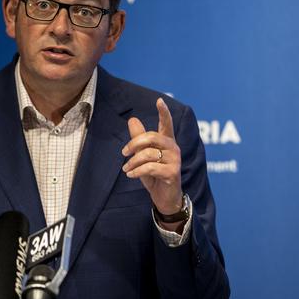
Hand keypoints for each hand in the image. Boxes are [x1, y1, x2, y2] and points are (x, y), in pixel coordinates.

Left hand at [122, 98, 182, 214]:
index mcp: (167, 141)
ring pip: (149, 154)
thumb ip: (138, 139)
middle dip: (134, 144)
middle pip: (152, 137)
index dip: (164, 112)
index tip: (159, 100)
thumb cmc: (154, 175)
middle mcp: (173, 148)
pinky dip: (137, 171)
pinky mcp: (172, 173)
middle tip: (123, 153)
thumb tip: (132, 119)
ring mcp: (175, 161)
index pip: (166, 124)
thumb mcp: (143, 156)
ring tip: (127, 169)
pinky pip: (151, 168)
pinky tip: (131, 175)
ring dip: (133, 162)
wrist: (164, 197)